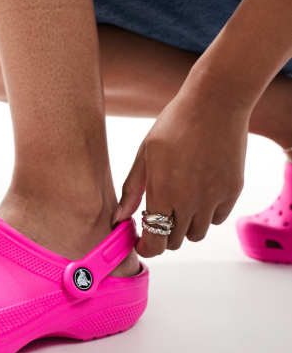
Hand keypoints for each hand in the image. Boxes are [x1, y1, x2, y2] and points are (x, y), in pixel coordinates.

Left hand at [114, 84, 249, 255]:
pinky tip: (198, 193)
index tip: (142, 242)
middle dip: (163, 234)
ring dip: (184, 226)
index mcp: (163, 193)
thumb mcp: (144, 154)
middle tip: (157, 215)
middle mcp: (190, 202)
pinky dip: (206, 214)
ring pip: (197, 234)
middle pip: (175, 241)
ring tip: (178, 202)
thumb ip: (132, 189)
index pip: (155, 242)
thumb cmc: (175, 124)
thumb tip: (119, 217)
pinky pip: (217, 218)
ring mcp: (214, 198)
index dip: (147, 248)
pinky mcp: (232, 191)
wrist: (215, 103)